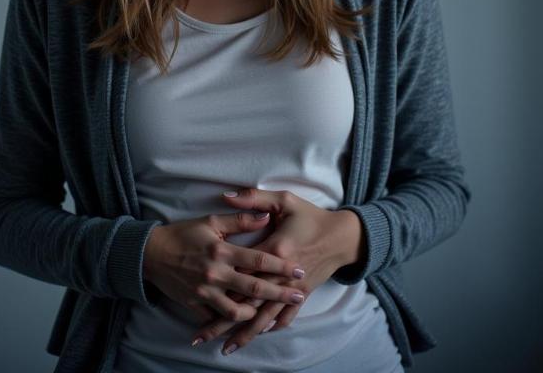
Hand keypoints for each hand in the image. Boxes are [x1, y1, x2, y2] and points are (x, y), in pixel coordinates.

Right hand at [141, 210, 306, 323]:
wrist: (151, 253)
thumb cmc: (184, 234)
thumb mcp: (211, 221)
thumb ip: (239, 220)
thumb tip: (265, 217)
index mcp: (221, 251)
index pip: (258, 260)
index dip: (281, 266)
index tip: (299, 270)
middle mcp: (215, 274)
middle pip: (254, 289)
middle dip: (279, 294)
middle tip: (298, 296)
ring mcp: (205, 293)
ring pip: (236, 311)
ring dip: (256, 313)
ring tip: (271, 312)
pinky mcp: (194, 305)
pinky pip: (216, 319)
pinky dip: (230, 322)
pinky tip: (242, 322)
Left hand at [190, 188, 363, 356]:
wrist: (342, 236)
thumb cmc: (311, 217)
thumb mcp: (284, 200)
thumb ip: (254, 199)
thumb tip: (226, 195)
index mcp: (275, 250)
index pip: (243, 271)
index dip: (223, 285)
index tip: (200, 297)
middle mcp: (281, 274)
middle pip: (249, 301)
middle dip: (225, 320)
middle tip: (202, 337)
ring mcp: (292, 288)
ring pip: (265, 315)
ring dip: (245, 333)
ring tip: (226, 348)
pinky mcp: (303, 294)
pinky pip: (285, 315)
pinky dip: (271, 326)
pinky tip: (258, 336)